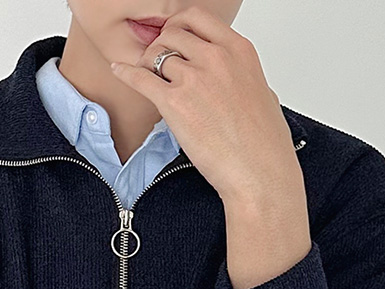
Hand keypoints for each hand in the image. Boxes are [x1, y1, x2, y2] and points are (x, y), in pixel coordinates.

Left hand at [110, 5, 301, 205]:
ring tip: (146, 77)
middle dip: (161, 46)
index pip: (198, 18)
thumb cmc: (265, 144)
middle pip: (172, 34)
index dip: (179, 26)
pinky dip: (126, 73)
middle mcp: (216, 58)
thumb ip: (245, 79)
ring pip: (156, 56)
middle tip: (157, 62)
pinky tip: (119, 71)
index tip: (173, 37)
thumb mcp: (264, 95)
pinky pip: (140, 78)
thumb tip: (240, 82)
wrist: (260, 173)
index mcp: (239, 50)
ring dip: (147, 65)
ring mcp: (194, 78)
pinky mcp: (174, 103)